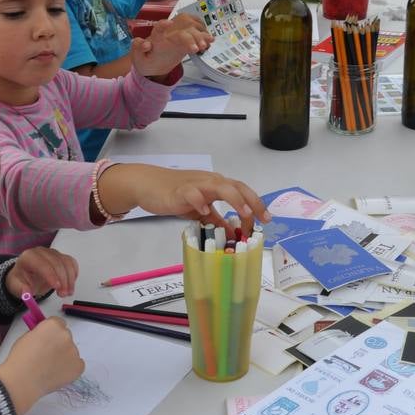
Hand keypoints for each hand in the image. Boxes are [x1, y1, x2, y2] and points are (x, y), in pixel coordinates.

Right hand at [0, 317, 83, 414]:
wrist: (23, 380)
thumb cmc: (20, 360)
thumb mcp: (26, 337)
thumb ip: (39, 333)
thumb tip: (45, 335)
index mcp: (53, 325)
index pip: (58, 323)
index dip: (51, 332)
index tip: (47, 339)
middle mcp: (66, 335)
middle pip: (65, 336)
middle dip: (58, 343)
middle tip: (47, 355)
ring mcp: (74, 351)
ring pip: (71, 351)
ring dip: (63, 356)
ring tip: (49, 367)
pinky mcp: (79, 366)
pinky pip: (77, 364)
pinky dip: (69, 368)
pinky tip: (56, 373)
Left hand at [5, 247, 78, 299]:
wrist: (27, 274)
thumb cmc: (22, 279)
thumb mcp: (16, 286)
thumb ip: (21, 289)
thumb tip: (26, 292)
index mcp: (28, 257)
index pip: (42, 264)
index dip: (51, 275)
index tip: (57, 287)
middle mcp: (42, 252)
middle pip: (57, 263)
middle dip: (62, 280)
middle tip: (63, 295)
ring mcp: (53, 253)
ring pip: (66, 263)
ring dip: (70, 279)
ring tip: (67, 293)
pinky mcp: (61, 256)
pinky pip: (71, 263)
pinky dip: (73, 274)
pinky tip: (70, 284)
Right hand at [99, 165, 269, 229]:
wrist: (148, 184)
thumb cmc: (175, 195)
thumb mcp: (199, 210)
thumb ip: (215, 219)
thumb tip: (231, 233)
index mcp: (217, 185)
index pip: (242, 191)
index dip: (256, 204)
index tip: (266, 220)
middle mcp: (210, 181)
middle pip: (237, 187)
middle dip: (253, 201)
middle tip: (262, 218)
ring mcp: (196, 184)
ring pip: (220, 186)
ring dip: (235, 199)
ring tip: (245, 213)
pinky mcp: (180, 191)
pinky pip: (193, 193)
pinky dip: (200, 201)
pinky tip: (204, 211)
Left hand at [130, 19, 213, 76]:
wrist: (153, 63)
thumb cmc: (145, 59)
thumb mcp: (139, 57)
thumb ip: (138, 49)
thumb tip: (143, 43)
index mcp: (156, 37)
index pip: (158, 28)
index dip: (163, 25)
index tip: (169, 23)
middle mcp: (169, 33)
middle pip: (181, 29)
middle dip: (190, 36)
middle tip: (195, 48)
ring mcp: (179, 35)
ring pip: (191, 29)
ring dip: (199, 36)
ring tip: (205, 45)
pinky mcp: (187, 40)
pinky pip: (197, 34)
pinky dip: (204, 36)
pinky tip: (210, 40)